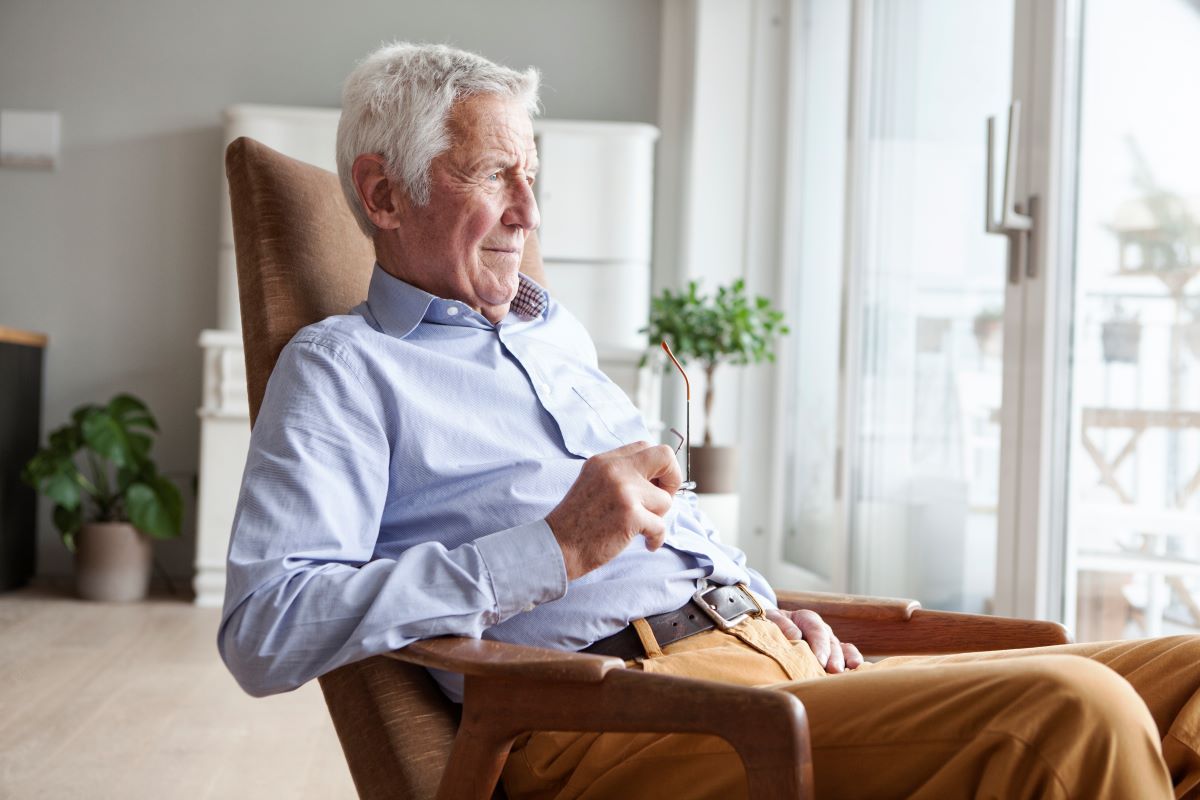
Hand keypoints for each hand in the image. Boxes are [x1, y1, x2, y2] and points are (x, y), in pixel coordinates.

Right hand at [546, 441, 682, 579]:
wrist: (557, 547)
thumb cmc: (577, 522)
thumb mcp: (593, 483)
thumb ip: (620, 474)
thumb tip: (657, 478)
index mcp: (605, 460)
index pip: (645, 446)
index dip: (656, 467)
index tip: (652, 487)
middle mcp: (614, 469)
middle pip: (664, 456)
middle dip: (672, 478)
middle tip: (662, 500)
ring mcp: (623, 491)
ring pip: (665, 500)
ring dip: (657, 517)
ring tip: (638, 527)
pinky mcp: (630, 515)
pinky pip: (661, 525)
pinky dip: (656, 539)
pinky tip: (646, 543)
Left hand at [765, 607, 863, 673]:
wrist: (774, 627)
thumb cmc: (772, 625)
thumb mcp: (771, 619)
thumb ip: (781, 624)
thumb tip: (795, 636)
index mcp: (806, 618)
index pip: (816, 630)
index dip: (819, 645)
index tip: (819, 660)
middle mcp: (822, 629)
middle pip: (831, 642)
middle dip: (833, 657)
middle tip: (833, 670)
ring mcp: (829, 641)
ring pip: (841, 649)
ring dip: (844, 661)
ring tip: (843, 673)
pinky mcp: (833, 653)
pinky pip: (847, 654)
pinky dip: (853, 660)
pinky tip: (856, 670)